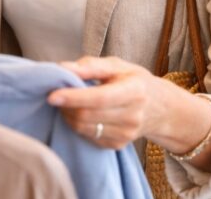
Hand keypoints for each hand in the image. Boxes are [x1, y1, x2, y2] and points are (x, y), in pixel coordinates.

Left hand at [46, 56, 164, 149]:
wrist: (159, 107)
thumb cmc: (134, 80)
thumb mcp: (117, 65)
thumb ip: (90, 65)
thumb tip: (63, 67)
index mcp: (134, 91)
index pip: (99, 98)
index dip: (73, 97)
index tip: (51, 95)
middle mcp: (132, 115)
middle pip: (87, 116)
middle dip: (66, 106)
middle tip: (57, 94)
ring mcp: (126, 134)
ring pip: (84, 128)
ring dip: (68, 116)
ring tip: (68, 103)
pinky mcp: (118, 145)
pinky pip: (88, 137)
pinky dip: (78, 125)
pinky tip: (80, 113)